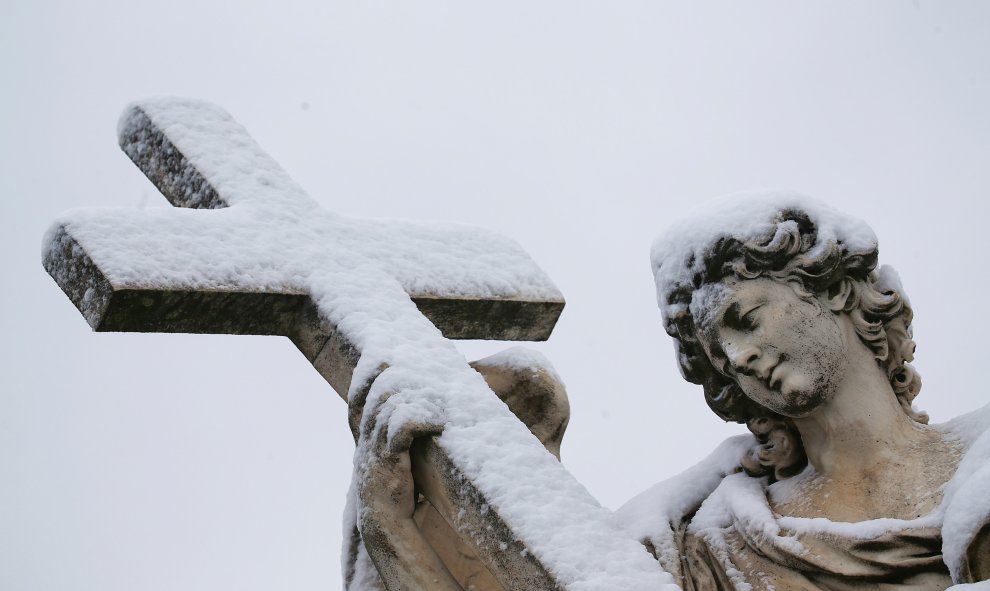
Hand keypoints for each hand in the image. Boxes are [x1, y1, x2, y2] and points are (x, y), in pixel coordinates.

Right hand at [351, 380, 461, 590]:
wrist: (384, 524)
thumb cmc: (394, 489)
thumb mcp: (388, 457)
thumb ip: (393, 436)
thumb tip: (416, 412)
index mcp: (363, 436)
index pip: (357, 397)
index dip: (366, 375)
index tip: (383, 358)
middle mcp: (365, 439)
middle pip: (377, 393)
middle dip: (401, 378)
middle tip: (425, 374)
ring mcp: (375, 450)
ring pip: (390, 406)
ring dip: (419, 398)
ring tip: (439, 400)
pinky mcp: (390, 462)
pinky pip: (402, 428)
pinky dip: (420, 418)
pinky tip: (437, 421)